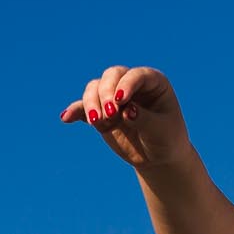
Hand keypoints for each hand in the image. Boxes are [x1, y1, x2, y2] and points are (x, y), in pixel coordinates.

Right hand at [59, 65, 189, 169]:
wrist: (158, 157)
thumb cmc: (166, 139)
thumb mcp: (160, 131)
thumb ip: (143, 119)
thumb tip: (125, 110)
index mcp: (152, 81)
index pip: (136, 75)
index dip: (126, 84)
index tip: (120, 101)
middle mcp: (130, 84)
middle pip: (111, 76)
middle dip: (106, 93)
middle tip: (109, 115)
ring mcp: (113, 97)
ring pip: (94, 89)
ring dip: (91, 103)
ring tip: (97, 123)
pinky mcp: (101, 113)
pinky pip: (84, 108)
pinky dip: (75, 112)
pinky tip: (66, 118)